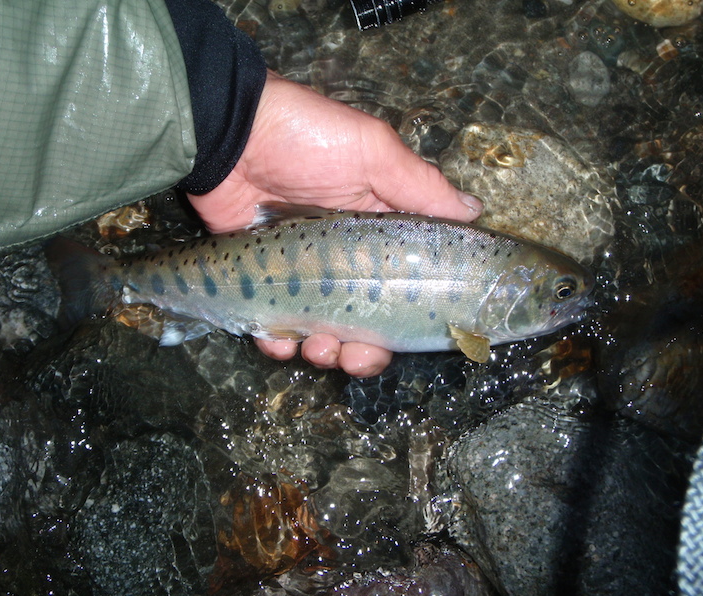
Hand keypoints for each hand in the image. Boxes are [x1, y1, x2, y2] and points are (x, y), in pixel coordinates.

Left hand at [187, 71, 481, 377]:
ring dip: (325, 352)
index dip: (409, 316)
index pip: (405, 285)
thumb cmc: (307, 140)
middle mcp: (344, 259)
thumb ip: (421, 186)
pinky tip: (275, 340)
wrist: (228, 133)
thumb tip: (475, 213)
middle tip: (353, 355)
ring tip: (318, 348)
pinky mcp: (262, 280)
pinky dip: (276, 342)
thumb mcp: (373, 152)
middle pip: (365, 321)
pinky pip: (273, 326)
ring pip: (322, 331)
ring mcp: (302, 274)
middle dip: (364, 349)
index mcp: (378, 233)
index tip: (410, 337)